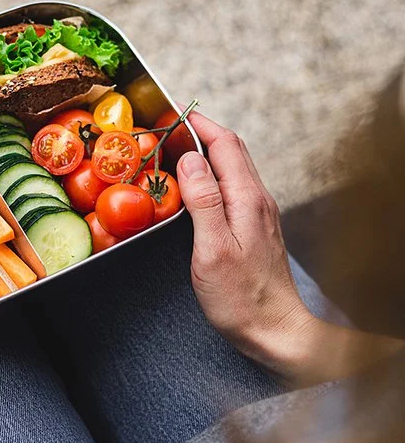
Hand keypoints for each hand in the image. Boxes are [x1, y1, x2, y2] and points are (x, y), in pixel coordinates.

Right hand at [177, 113, 403, 386]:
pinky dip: (210, 174)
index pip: (225, 144)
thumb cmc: (242, 298)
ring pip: (232, 167)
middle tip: (168, 126)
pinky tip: (193, 185)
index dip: (198, 123)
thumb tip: (190, 159)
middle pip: (231, 150)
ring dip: (206, 151)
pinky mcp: (252, 226)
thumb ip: (203, 201)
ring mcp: (257, 212)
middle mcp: (256, 199)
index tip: (172, 112)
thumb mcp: (213, 250)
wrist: (275, 330)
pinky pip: (231, 187)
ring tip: (175, 149)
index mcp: (247, 199)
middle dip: (201, 130)